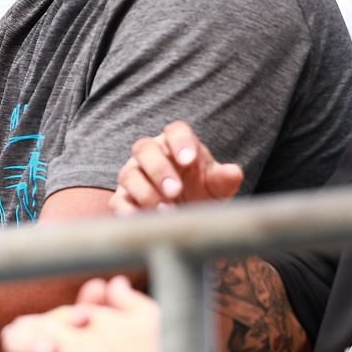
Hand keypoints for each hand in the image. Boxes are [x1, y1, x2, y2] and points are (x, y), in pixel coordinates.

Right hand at [112, 121, 243, 214]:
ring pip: (129, 175)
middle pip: (144, 148)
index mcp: (176, 145)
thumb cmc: (201, 193)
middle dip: (159, 169)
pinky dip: (128, 211)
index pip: (175, 131)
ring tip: (166, 211)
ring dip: (146, 193)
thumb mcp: (216, 188)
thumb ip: (222, 179)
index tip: (190, 160)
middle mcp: (150, 155)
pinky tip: (144, 221)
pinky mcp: (122, 199)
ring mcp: (133, 175)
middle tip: (175, 190)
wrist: (184, 217)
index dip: (180, 142)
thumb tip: (234, 172)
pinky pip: (118, 201)